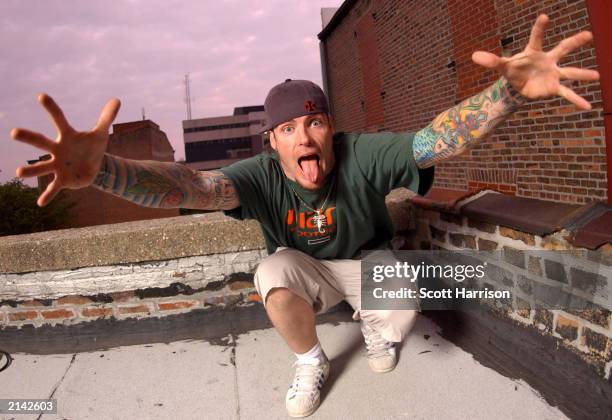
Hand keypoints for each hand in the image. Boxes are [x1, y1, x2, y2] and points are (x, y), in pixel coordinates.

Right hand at [10, 94, 119, 205]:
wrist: (94, 167)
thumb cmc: (92, 147)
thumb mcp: (101, 134)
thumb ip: (107, 117)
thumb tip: (117, 99)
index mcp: (66, 136)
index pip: (58, 119)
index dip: (52, 108)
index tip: (41, 96)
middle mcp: (57, 149)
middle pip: (41, 141)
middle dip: (28, 137)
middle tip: (13, 132)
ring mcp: (58, 165)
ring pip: (42, 167)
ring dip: (31, 170)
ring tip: (18, 172)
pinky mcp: (62, 180)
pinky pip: (54, 188)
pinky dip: (48, 195)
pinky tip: (40, 203)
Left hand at [472, 14, 599, 109]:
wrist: (519, 86)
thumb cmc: (513, 71)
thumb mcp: (502, 66)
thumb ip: (491, 61)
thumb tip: (473, 56)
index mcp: (534, 52)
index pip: (536, 38)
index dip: (539, 28)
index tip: (543, 16)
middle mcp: (548, 60)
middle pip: (562, 49)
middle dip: (575, 42)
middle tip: (588, 34)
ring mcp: (553, 74)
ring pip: (570, 72)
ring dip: (583, 74)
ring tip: (597, 76)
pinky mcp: (553, 88)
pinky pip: (567, 93)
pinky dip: (577, 100)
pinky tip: (587, 107)